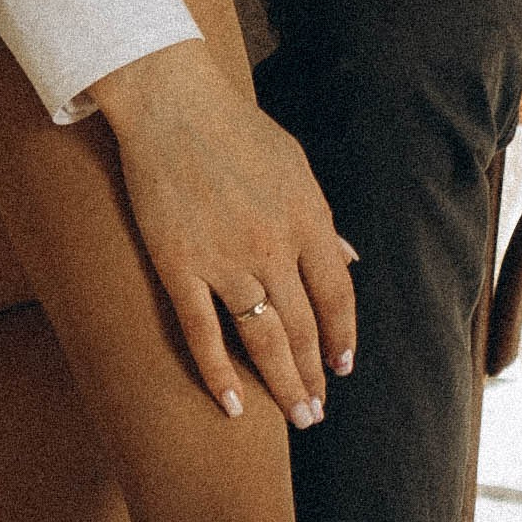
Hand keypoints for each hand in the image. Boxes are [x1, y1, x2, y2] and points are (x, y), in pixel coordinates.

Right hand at [90, 37, 354, 424]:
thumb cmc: (236, 129)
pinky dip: (219, 375)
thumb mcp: (294, 165)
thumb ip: (321, 218)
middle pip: (302, 326)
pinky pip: (202, 333)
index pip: (335, 294)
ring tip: (294, 417)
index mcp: (306, 215)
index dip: (342, 336)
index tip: (343, 367)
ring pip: (261, 339)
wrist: (171, 104)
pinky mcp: (178, 265)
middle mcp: (271, 243)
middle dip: (313, 376)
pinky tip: (233, 405)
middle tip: (316, 414)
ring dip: (281, 384)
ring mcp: (224, 258)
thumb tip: (349, 259)